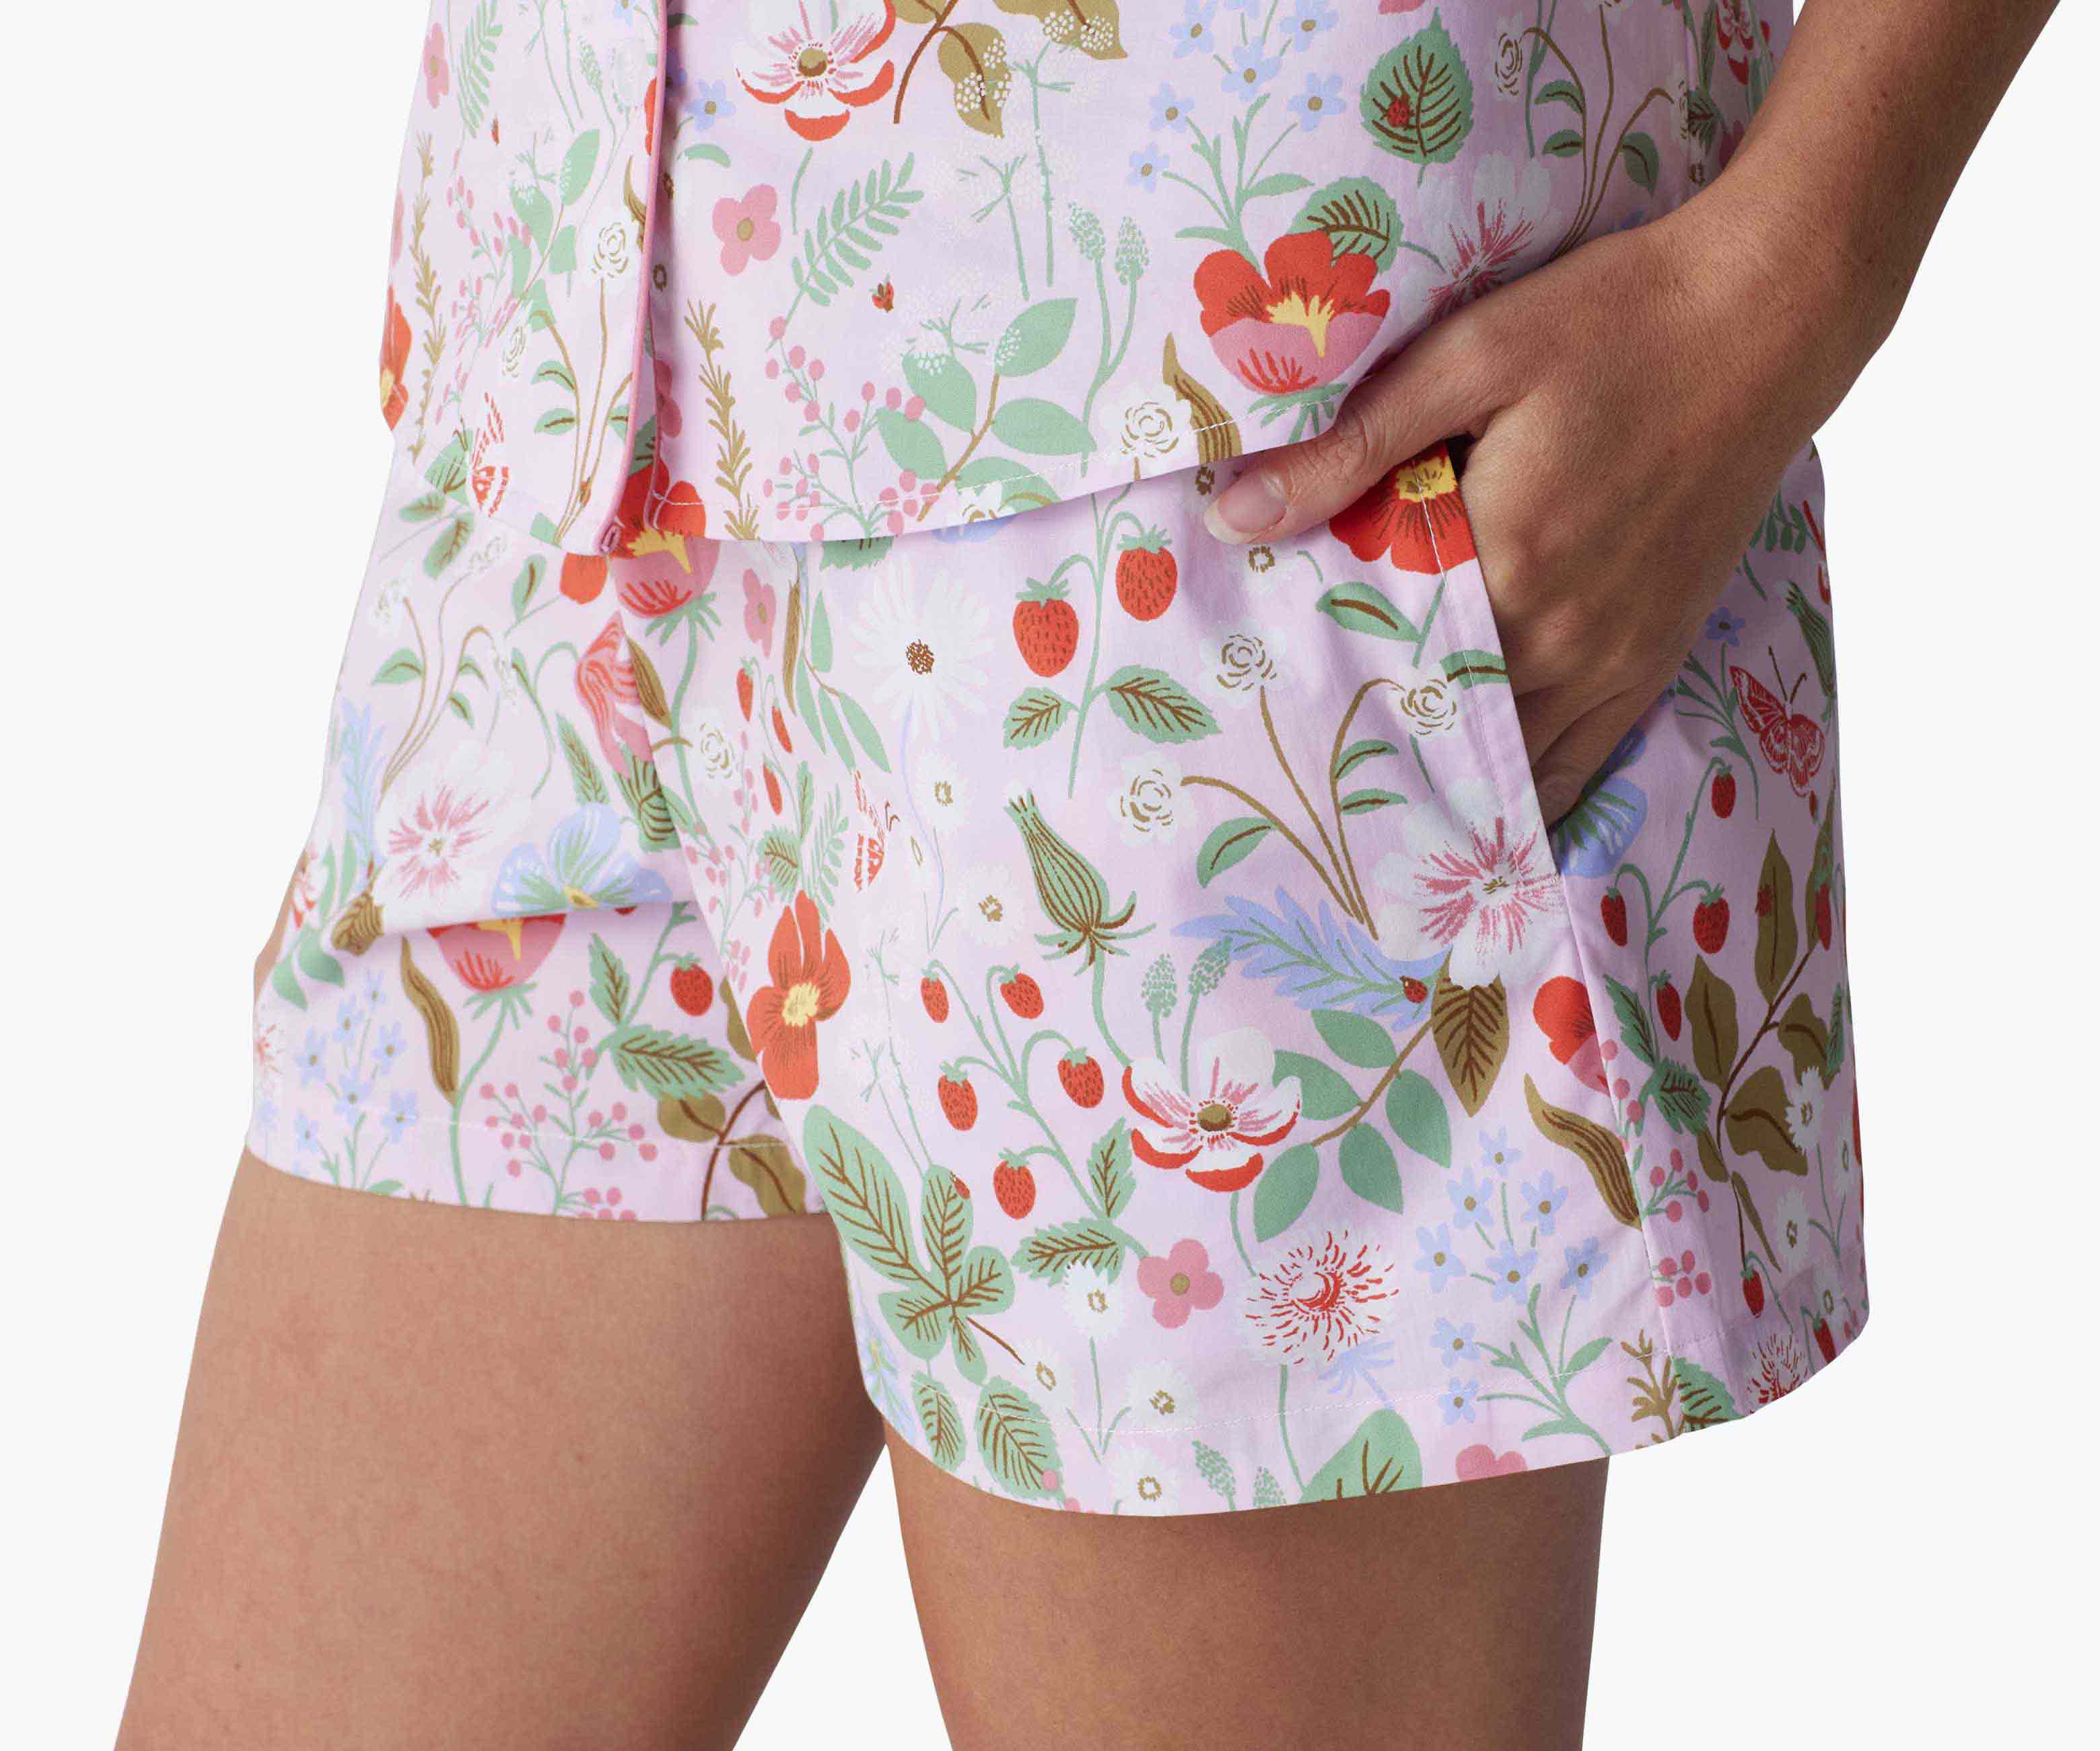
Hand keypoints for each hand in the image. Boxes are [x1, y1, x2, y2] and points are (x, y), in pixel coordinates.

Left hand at [1202, 193, 1847, 825]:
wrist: (1766, 319)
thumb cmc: (1614, 321)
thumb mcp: (1469, 355)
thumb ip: (1352, 446)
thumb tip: (1237, 517)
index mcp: (1506, 562)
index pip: (1382, 666)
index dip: (1319, 695)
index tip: (1265, 713)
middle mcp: (1561, 636)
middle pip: (1440, 731)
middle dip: (1371, 749)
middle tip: (1298, 768)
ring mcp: (1614, 658)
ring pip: (1511, 765)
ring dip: (1445, 782)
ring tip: (1372, 807)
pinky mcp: (1653, 658)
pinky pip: (1582, 761)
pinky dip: (1527, 790)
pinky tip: (1479, 812)